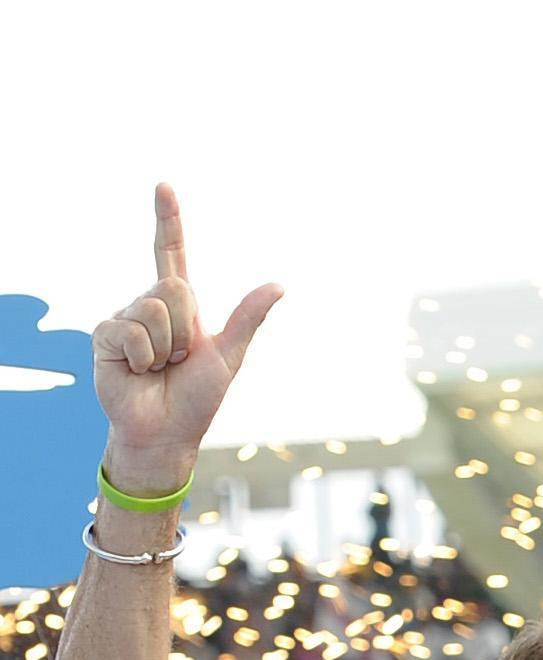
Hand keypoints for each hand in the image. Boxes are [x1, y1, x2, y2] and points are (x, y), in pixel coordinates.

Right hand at [93, 184, 281, 493]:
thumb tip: (279, 284)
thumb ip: (248, 318)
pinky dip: (143, 356)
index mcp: (180, 306)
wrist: (167, 432)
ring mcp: (125, 318)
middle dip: (186, 328)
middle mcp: (150, 305)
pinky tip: (138, 371)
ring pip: (153, 308)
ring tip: (160, 368)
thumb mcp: (228, 355)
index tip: (163, 186)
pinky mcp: (105, 335)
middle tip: (180, 359)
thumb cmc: (198, 398)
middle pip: (174, 285)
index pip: (171, 252)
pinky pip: (130, 330)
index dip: (168, 220)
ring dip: (166, 347)